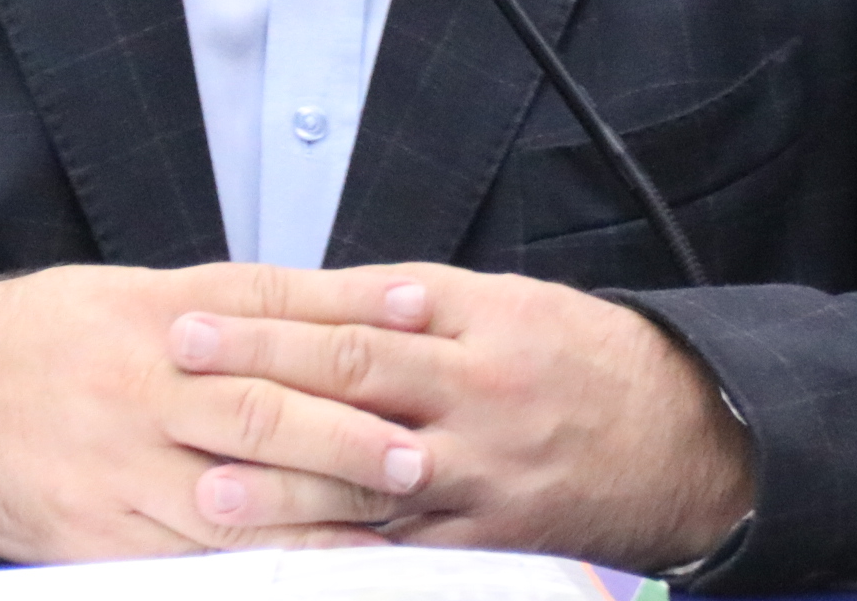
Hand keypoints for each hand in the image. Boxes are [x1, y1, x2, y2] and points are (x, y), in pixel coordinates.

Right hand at [0, 261, 437, 562]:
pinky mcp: (93, 536)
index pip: (273, 307)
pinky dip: (254, 572)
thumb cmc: (39, 339)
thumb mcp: (126, 295)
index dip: (352, 315)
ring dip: (320, 516)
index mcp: (156, 313)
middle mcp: (142, 383)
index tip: (420, 324)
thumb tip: (337, 312)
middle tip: (420, 454)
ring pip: (235, 496)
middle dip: (349, 436)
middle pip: (263, 409)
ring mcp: (117, 465)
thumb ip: (227, 308)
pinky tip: (307, 576)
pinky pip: (187, 562)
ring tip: (390, 528)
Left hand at [171, 264, 755, 573]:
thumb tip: (309, 294)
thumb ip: (402, 301)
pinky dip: (345, 557)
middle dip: (255, 386)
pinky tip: (287, 564)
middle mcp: (471, 401)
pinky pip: (406, 554)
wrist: (679, 435)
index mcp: (470, 329)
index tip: (191, 321)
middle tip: (177, 380)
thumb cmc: (575, 356)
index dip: (264, 324)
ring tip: (208, 494)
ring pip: (368, 486)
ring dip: (283, 491)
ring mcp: (480, 480)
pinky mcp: (490, 543)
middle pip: (348, 390)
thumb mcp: (497, 302)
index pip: (349, 323)